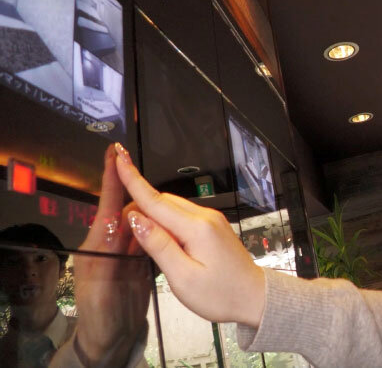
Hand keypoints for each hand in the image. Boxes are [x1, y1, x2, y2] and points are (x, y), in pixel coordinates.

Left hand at [71, 144, 151, 365]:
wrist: (109, 341)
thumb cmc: (102, 319)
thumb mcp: (101, 290)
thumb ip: (109, 257)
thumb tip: (120, 225)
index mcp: (96, 248)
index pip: (105, 206)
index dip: (111, 180)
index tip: (114, 155)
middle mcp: (110, 245)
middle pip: (127, 210)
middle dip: (139, 191)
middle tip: (150, 174)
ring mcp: (125, 254)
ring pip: (141, 222)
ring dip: (152, 208)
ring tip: (165, 195)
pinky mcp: (139, 263)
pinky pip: (150, 238)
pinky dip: (160, 227)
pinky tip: (170, 220)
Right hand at [113, 143, 265, 326]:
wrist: (254, 299)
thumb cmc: (221, 295)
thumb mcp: (183, 277)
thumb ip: (159, 245)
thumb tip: (136, 218)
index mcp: (197, 227)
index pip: (156, 201)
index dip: (133, 180)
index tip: (119, 157)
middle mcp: (205, 217)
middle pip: (163, 201)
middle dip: (138, 203)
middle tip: (116, 223)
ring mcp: (211, 220)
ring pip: (173, 207)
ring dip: (152, 213)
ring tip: (133, 232)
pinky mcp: (213, 227)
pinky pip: (184, 216)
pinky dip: (166, 220)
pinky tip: (158, 236)